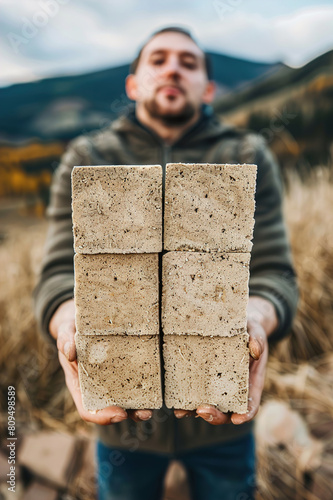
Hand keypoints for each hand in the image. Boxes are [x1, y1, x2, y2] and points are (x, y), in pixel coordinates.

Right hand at [50, 299, 152, 424]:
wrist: (79, 320)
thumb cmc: (71, 329)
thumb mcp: (65, 333)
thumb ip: (65, 341)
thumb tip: (70, 351)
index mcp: (79, 384)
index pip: (88, 409)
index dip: (102, 416)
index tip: (119, 415)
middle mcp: (95, 385)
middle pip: (111, 408)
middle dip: (129, 414)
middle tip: (145, 414)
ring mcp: (110, 378)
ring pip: (125, 398)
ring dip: (139, 406)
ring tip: (153, 407)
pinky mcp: (123, 366)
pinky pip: (133, 378)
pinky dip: (145, 385)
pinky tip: (157, 383)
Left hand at [175, 296, 276, 423]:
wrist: (239, 324)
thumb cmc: (250, 329)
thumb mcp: (257, 331)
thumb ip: (258, 339)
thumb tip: (255, 350)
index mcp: (251, 383)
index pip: (250, 405)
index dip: (244, 414)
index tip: (237, 419)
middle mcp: (235, 389)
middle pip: (227, 412)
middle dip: (215, 416)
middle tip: (202, 410)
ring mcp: (219, 386)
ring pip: (209, 407)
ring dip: (195, 412)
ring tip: (180, 411)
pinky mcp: (204, 378)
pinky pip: (196, 392)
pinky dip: (186, 399)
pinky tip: (174, 400)